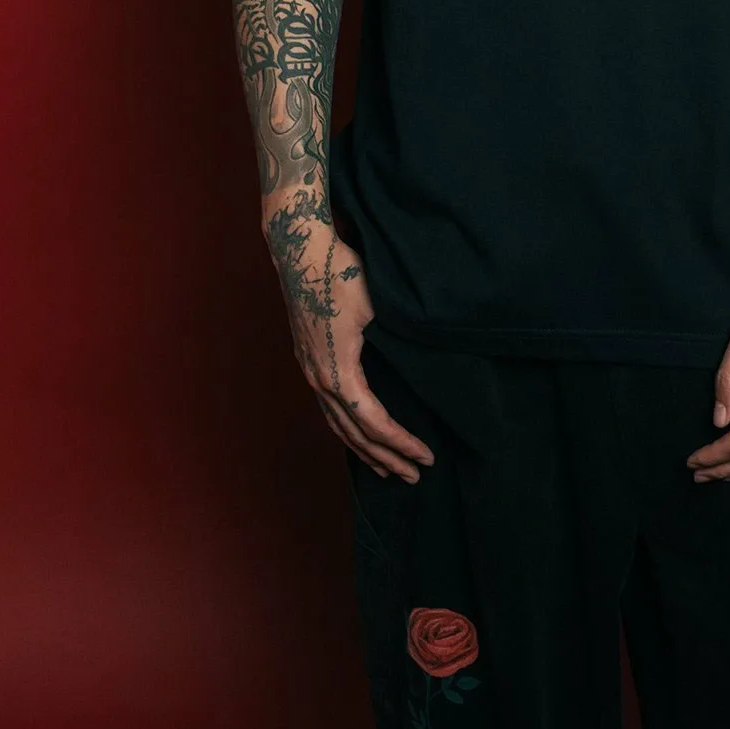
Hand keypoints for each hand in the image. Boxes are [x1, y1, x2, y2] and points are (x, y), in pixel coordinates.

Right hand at [267, 208, 434, 482]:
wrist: (300, 252)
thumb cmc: (341, 272)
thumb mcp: (377, 304)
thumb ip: (398, 337)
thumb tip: (429, 359)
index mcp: (338, 371)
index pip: (373, 423)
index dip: (400, 443)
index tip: (425, 456)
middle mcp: (320, 379)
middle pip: (354, 434)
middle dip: (385, 458)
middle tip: (414, 476)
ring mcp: (310, 372)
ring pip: (337, 426)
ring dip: (364, 451)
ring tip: (388, 470)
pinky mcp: (309, 362)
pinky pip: (329, 410)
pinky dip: (347, 430)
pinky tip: (359, 436)